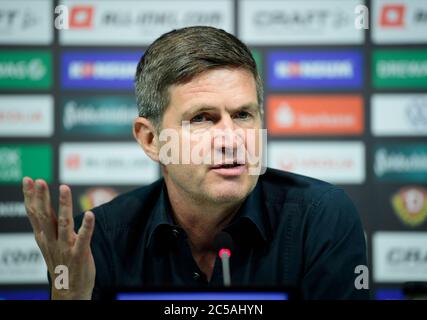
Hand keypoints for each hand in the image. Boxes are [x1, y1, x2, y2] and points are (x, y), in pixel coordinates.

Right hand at [22, 177, 95, 299]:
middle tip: (40, 180)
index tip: (29, 180)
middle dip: (42, 198)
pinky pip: (84, 238)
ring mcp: (65, 247)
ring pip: (64, 223)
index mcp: (44, 237)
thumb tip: (41, 206)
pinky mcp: (80, 254)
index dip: (32, 196)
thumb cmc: (61, 264)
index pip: (35, 214)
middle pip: (45, 216)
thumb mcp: (49, 243)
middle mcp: (52, 241)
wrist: (68, 291)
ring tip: (64, 188)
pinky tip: (89, 214)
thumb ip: (47, 225)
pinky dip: (87, 226)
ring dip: (64, 205)